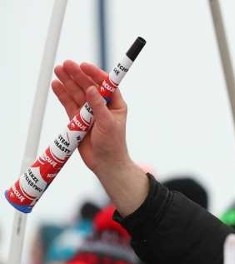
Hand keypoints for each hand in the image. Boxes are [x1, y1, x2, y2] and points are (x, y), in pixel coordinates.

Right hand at [51, 61, 147, 214]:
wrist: (105, 164)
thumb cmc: (112, 145)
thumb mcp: (108, 124)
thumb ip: (99, 107)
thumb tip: (92, 89)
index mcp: (115, 105)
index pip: (106, 85)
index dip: (95, 74)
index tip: (85, 66)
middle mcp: (102, 106)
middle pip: (88, 86)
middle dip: (78, 75)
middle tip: (66, 64)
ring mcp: (89, 112)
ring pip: (77, 93)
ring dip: (68, 82)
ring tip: (58, 70)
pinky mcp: (78, 120)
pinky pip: (69, 104)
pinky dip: (62, 94)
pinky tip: (56, 85)